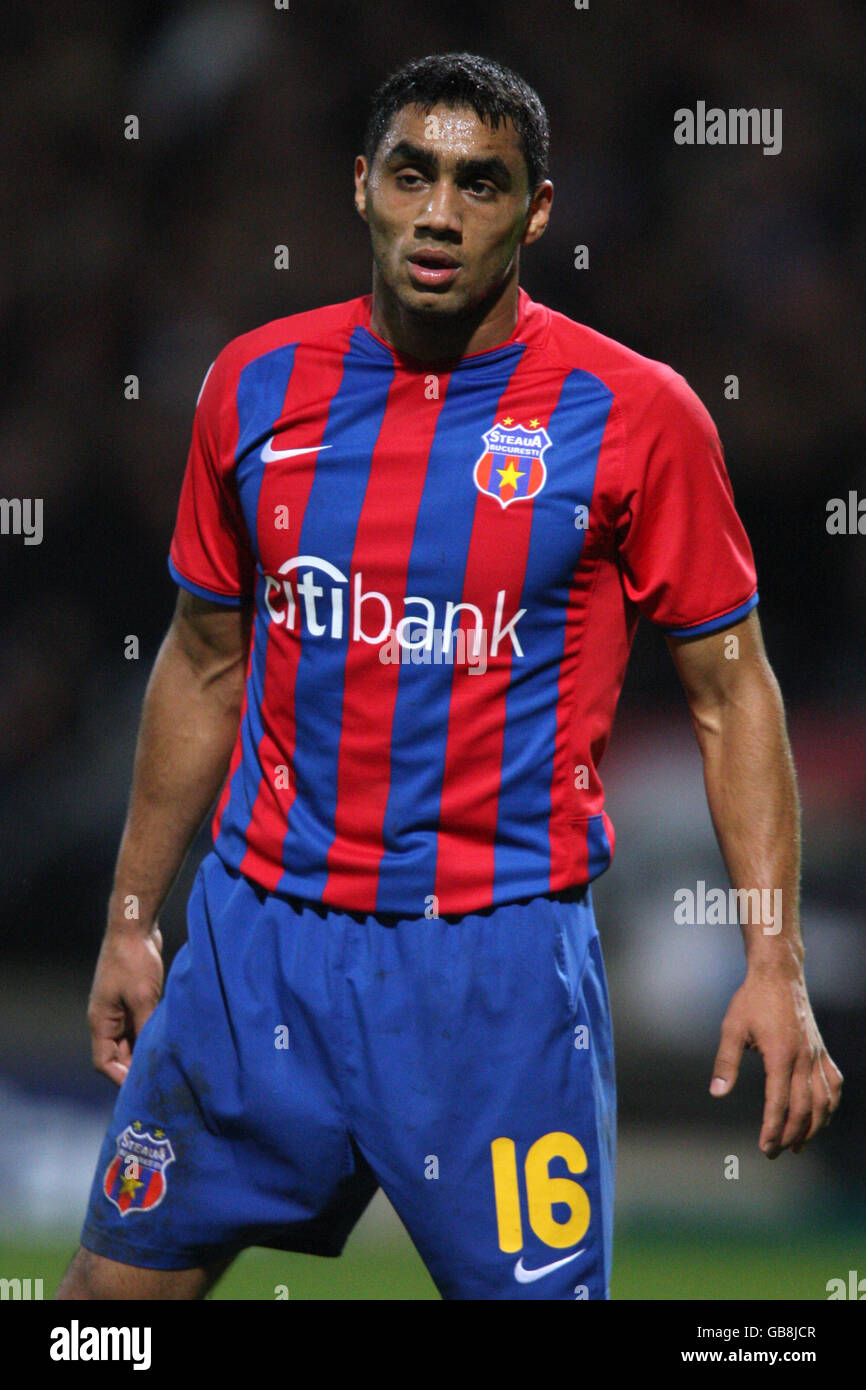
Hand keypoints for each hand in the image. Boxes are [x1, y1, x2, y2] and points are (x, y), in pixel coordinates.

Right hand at [87, 924, 163, 1085]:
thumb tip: (154, 1055)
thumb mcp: (143, 998)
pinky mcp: (131, 999)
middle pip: (117, 1054)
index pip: (103, 1062)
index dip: (120, 1078)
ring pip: (129, 1040)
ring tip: (168, 1062)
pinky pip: (138, 1025)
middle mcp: (106, 1018)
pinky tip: (168, 1039)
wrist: (135, 926)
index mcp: (100, 1021)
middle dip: (135, 1067)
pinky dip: (149, 1033)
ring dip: (144, 1050)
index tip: (142, 1087)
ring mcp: (118, 1008)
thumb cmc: (134, 961)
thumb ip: (145, 1028)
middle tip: (161, 1078)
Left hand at [709, 965, 842, 1156]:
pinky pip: (832, 1083)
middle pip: (803, 1109)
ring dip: (813, 1127)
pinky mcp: (821, 1050)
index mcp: (781, 1055)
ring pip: (823, 1101)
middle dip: (790, 1135)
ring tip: (798, 1144)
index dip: (772, 1128)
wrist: (779, 975)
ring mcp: (816, 1055)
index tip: (765, 1148)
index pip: (779, 1103)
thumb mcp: (731, 1028)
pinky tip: (821, 1116)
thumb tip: (717, 1094)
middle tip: (775, 1152)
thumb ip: (725, 1062)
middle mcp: (803, 1058)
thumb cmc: (752, 1000)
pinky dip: (829, 1104)